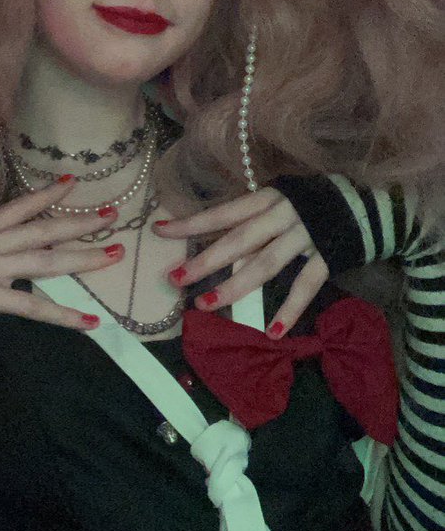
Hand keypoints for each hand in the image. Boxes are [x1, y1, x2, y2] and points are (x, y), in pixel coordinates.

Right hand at [0, 177, 122, 331]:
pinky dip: (64, 315)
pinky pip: (33, 306)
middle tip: (114, 214)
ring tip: (116, 253)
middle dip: (80, 222)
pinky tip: (92, 321)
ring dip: (84, 256)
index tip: (73, 183)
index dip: (46, 195)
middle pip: (43, 229)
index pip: (17, 207)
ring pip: (47, 259)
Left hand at [153, 187, 328, 334]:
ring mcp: (306, 236)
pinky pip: (305, 285)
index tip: (160, 231)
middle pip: (238, 240)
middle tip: (175, 279)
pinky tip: (273, 332)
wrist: (371, 206)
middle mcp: (283, 214)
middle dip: (204, 261)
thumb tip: (219, 244)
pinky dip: (290, 310)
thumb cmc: (315, 204)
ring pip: (264, 264)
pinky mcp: (328, 256)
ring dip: (234, 287)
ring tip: (206, 304)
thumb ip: (255, 221)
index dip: (192, 223)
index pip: (223, 213)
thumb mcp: (282, 202)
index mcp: (268, 198)